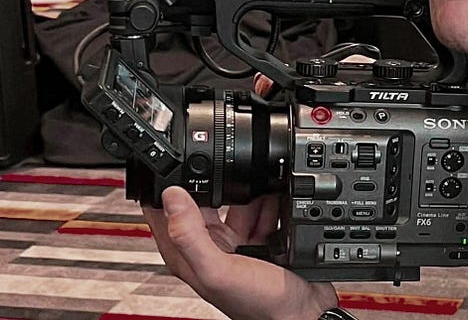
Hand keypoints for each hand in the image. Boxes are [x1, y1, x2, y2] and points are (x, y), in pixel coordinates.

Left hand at [143, 186, 336, 319]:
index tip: (177, 162)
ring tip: (264, 193)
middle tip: (234, 173)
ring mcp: (236, 241)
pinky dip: (271, 200)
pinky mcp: (260, 238)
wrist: (303, 313)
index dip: (167, 185)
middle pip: (204, 198)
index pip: (165, 210)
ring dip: (252, 193)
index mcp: (188, 252)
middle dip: (221, 184)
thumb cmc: (259, 305)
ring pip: (237, 200)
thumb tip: (170, 195)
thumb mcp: (218, 270)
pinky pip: (262, 207)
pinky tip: (278, 202)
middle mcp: (209, 245)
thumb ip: (190, 235)